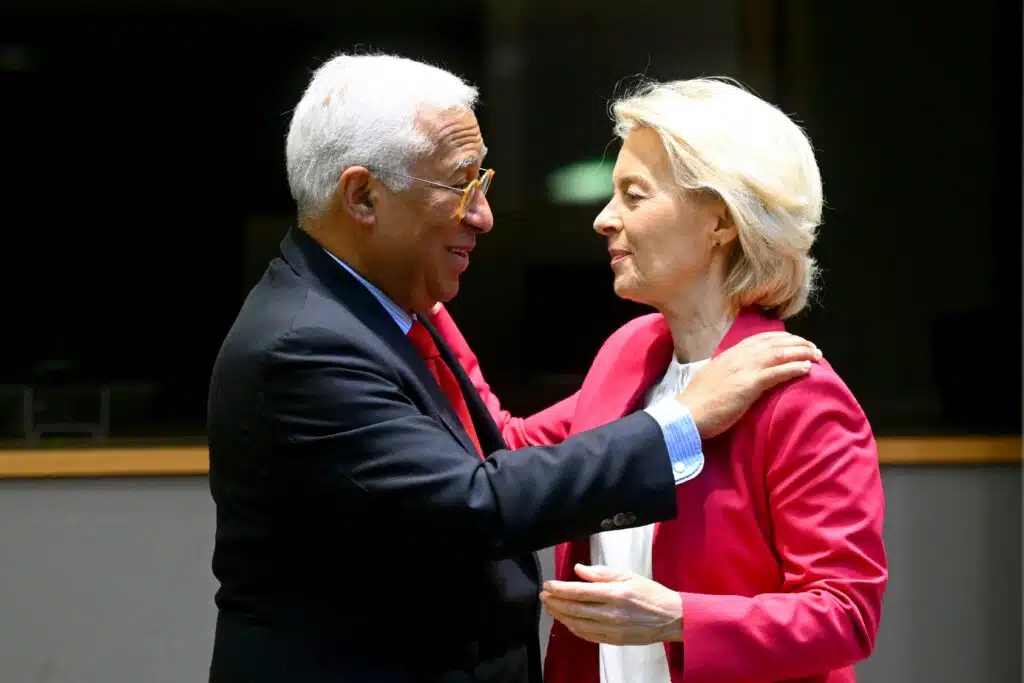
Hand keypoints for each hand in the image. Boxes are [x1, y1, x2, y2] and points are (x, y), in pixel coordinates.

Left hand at [540, 564, 682, 645]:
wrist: (670, 617)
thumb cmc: (650, 593)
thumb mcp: (627, 575)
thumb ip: (601, 573)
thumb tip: (578, 570)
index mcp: (614, 593)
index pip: (578, 591)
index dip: (559, 588)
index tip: (548, 585)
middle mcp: (610, 612)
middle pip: (574, 608)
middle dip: (555, 602)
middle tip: (544, 596)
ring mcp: (611, 629)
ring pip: (578, 623)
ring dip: (560, 615)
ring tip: (551, 607)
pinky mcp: (613, 640)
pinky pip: (587, 635)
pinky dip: (573, 628)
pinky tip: (567, 620)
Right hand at [679, 331, 820, 438]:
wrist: (686, 414)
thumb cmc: (697, 401)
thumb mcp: (713, 377)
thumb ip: (728, 371)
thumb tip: (738, 373)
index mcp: (730, 354)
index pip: (762, 339)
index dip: (782, 338)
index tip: (796, 341)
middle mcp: (739, 356)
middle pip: (775, 343)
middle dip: (798, 343)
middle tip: (814, 348)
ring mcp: (744, 369)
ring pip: (779, 354)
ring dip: (801, 353)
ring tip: (817, 356)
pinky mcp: (749, 384)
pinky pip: (777, 372)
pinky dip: (794, 368)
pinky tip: (807, 369)